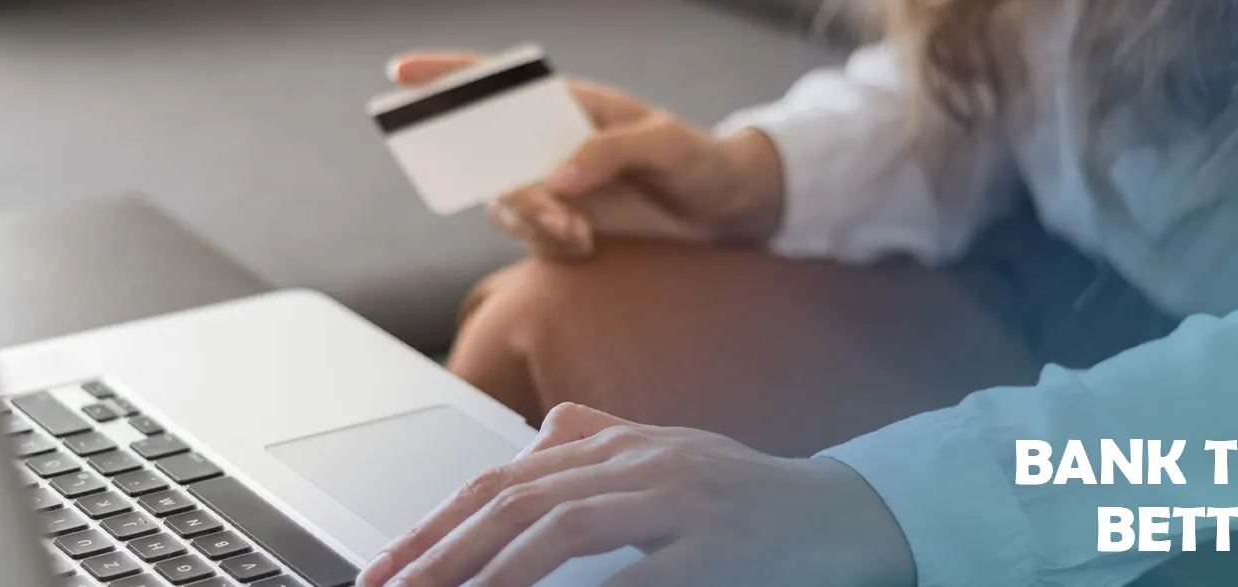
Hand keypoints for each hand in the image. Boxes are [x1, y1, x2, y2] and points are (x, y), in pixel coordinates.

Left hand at [356, 403, 915, 586]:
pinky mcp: (718, 548)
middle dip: (440, 552)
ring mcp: (681, 502)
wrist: (852, 515)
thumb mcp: (671, 455)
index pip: (504, 480)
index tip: (385, 570)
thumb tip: (533, 442)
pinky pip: (635, 578)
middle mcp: (641, 464)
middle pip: (516, 501)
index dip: (435, 525)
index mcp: (620, 446)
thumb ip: (601, 444)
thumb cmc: (754, 497)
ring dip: (490, 571)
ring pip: (561, 529)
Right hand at [387, 52, 786, 259]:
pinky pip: (530, 240)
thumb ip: (611, 151)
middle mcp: (547, 143)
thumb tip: (556, 177)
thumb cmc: (698, 161)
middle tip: (549, 212)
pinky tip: (587, 247)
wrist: (724, 213)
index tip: (402, 72)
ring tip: (580, 236)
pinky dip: (550, 247)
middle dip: (508, 188)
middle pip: (487, 156)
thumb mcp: (666, 144)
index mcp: (567, 104)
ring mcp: (550, 187)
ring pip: (505, 206)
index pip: (496, 84)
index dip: (446, 76)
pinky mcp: (560, 226)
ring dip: (532, 224)